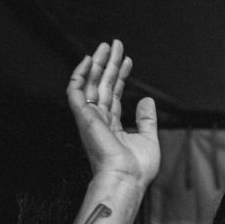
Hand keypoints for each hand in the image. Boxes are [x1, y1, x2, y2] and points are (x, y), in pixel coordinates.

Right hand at [66, 40, 158, 186]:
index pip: (114, 94)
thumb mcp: (148, 139)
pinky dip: (79, 74)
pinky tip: (88, 60)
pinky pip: (75, 90)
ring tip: (107, 45)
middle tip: (116, 44)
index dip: (120, 76)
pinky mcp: (83, 116)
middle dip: (109, 64)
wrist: (127, 178)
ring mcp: (90, 118)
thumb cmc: (137, 168)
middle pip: (102, 85)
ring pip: (90, 83)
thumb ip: (146, 119)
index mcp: (112, 126)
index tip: (128, 60)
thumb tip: (147, 99)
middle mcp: (99, 120)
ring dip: (97, 63)